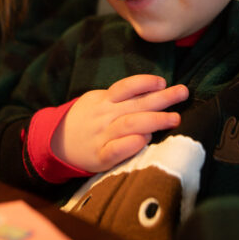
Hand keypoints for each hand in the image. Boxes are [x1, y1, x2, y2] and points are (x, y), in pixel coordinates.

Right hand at [51, 74, 188, 172]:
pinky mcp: (100, 157)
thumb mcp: (98, 101)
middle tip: (183, 93)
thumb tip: (155, 92)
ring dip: (154, 120)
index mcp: (104, 101)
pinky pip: (115, 151)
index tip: (162, 82)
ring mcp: (102, 137)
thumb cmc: (86, 119)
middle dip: (162, 98)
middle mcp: (104, 116)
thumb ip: (122, 98)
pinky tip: (144, 140)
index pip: (125, 87)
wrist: (55, 142)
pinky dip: (129, 145)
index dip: (144, 83)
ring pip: (130, 125)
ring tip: (174, 118)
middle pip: (136, 105)